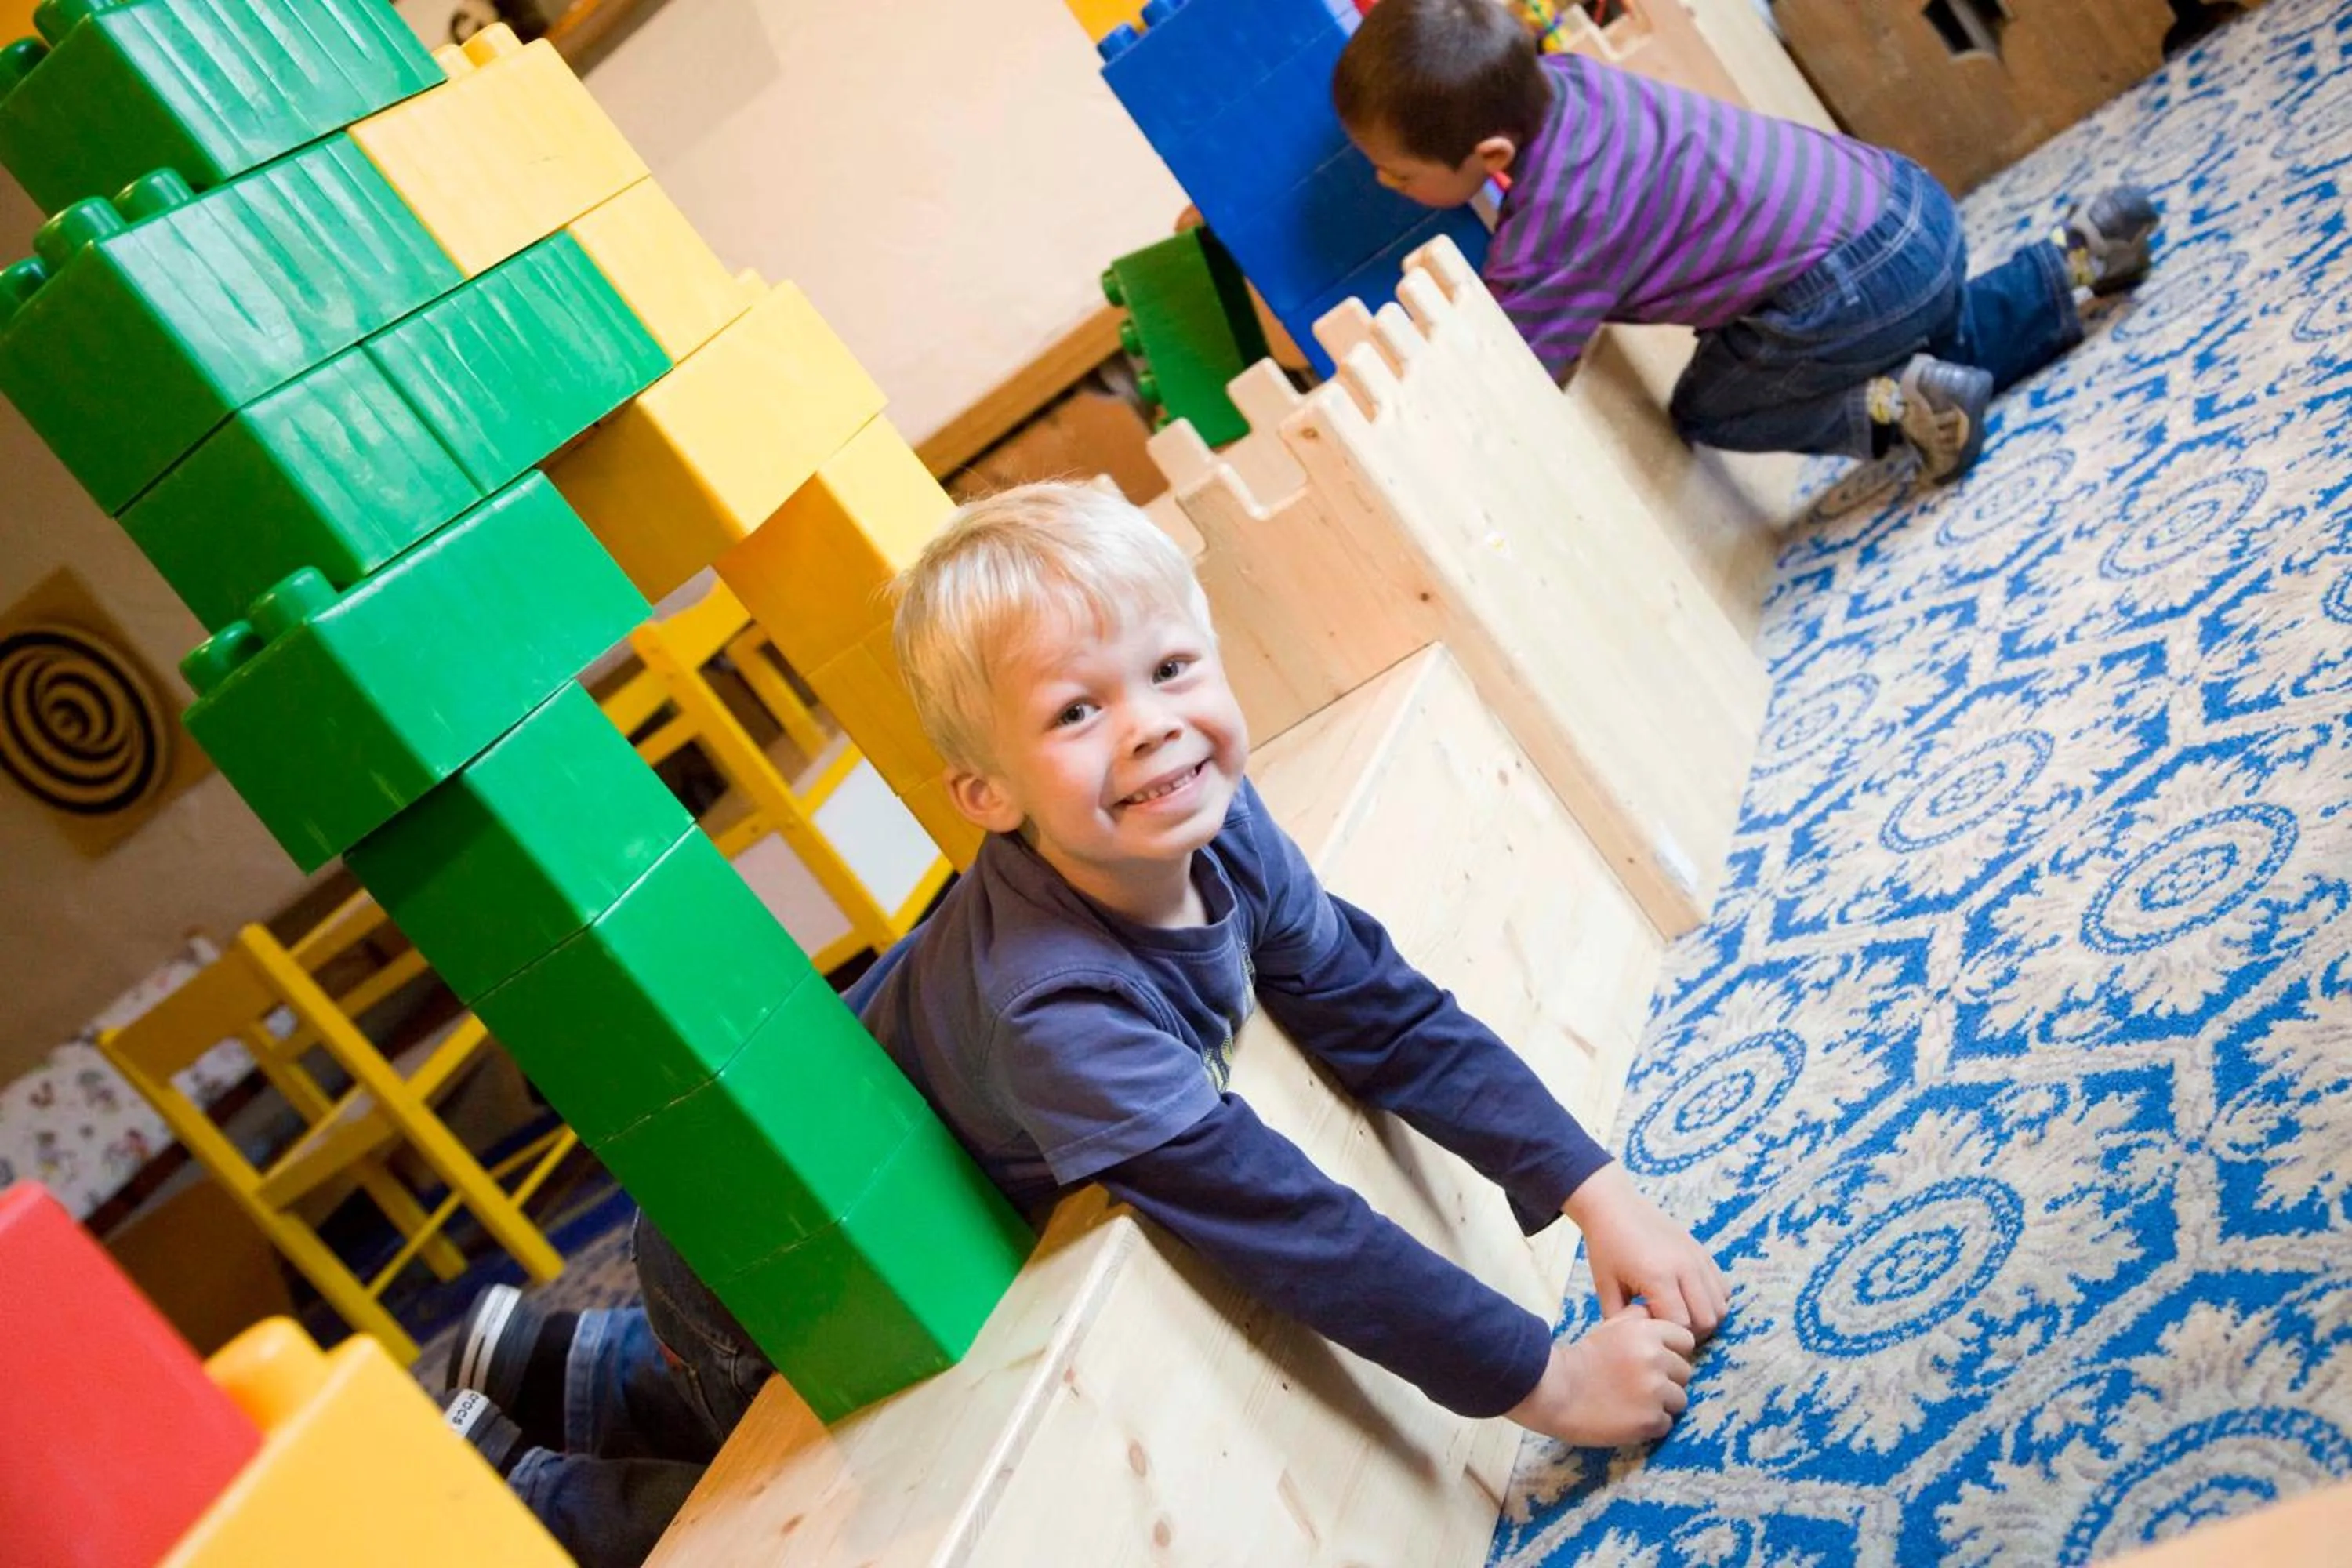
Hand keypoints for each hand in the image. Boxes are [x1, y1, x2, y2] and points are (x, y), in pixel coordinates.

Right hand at [1504, 1310, 1694, 1446]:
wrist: (1554, 1392)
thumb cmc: (1582, 1358)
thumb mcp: (1610, 1326)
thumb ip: (1638, 1317)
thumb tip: (1658, 1313)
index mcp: (1647, 1332)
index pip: (1685, 1341)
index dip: (1672, 1352)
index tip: (1654, 1361)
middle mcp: (1655, 1359)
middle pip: (1684, 1373)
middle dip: (1667, 1379)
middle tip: (1638, 1384)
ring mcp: (1654, 1391)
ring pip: (1679, 1400)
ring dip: (1661, 1404)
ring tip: (1633, 1402)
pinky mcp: (1649, 1420)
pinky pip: (1666, 1424)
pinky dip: (1650, 1424)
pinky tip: (1628, 1417)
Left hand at [1563, 1164, 1730, 1340]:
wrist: (1615, 1206)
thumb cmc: (1606, 1245)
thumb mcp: (1604, 1285)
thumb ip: (1620, 1320)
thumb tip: (1636, 1343)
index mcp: (1658, 1276)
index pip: (1681, 1325)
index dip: (1668, 1336)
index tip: (1651, 1332)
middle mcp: (1684, 1267)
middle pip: (1708, 1320)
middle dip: (1690, 1333)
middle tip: (1667, 1328)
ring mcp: (1697, 1258)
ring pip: (1720, 1306)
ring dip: (1704, 1319)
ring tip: (1679, 1315)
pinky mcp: (1703, 1252)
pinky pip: (1722, 1288)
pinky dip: (1711, 1301)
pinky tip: (1687, 1299)